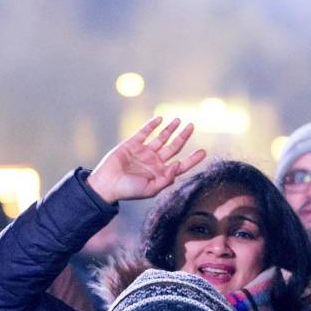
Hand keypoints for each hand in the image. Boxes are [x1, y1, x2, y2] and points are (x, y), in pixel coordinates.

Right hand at [86, 117, 206, 204]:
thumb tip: (178, 165)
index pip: (181, 164)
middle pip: (173, 147)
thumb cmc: (128, 191)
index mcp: (160, 173)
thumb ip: (166, 179)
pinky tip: (160, 119)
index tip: (203, 151)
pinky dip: (152, 125)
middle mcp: (154, 161)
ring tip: (179, 120)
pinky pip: (144, 132)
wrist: (107, 184)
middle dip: (183, 136)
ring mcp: (143, 151)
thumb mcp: (150, 189)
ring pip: (161, 137)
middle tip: (192, 126)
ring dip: (170, 129)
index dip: (192, 159)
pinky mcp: (132, 143)